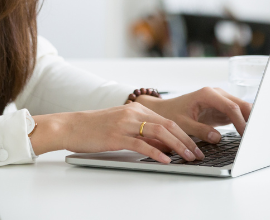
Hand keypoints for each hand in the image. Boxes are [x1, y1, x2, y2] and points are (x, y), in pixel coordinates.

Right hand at [29, 102, 204, 163]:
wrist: (71, 126)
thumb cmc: (95, 127)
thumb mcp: (122, 126)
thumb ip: (143, 133)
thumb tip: (164, 145)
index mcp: (137, 109)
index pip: (167, 120)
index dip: (184, 134)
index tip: (195, 146)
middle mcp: (133, 113)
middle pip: (168, 125)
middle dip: (186, 140)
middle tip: (198, 153)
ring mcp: (125, 124)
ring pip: (158, 133)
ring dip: (177, 146)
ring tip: (188, 157)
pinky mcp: (116, 136)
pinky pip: (141, 144)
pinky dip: (156, 152)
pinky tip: (165, 159)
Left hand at [136, 87, 251, 143]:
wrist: (166, 110)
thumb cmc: (172, 114)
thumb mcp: (182, 124)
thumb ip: (200, 130)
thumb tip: (217, 137)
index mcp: (207, 94)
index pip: (230, 107)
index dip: (240, 121)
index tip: (245, 135)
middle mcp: (217, 94)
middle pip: (241, 105)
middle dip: (250, 120)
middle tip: (256, 138)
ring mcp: (221, 100)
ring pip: (242, 108)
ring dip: (249, 121)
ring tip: (255, 137)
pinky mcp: (222, 108)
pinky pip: (238, 114)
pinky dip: (244, 123)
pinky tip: (248, 135)